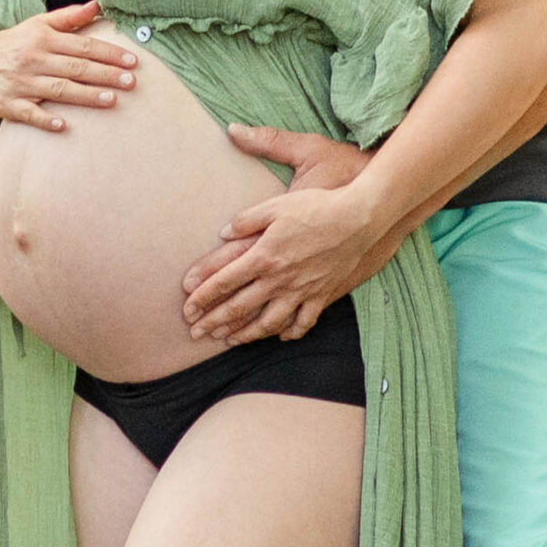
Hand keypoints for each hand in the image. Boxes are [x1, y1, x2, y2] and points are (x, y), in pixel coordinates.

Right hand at [0, 0, 135, 136]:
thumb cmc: (13, 44)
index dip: (108, 53)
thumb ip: (69, 17)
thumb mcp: (37, 25)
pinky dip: (45, 119)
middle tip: (132, 82)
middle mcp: (34, 60)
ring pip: (58, 90)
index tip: (132, 61)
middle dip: (105, 74)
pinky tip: (63, 125)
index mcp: (43, 40)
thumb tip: (98, 5)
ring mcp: (21, 83)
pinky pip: (29, 113)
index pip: (83, 46)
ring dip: (85, 95)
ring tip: (112, 101)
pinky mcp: (9, 104)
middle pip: (75, 68)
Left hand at [182, 125, 403, 342]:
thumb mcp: (276, 205)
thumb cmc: (317, 207)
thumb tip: (223, 233)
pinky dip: (289, 333)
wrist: (359, 219)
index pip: (224, 282)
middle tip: (196, 334)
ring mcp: (301, 292)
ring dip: (245, 335)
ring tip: (229, 341)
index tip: (187, 309)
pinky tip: (279, 336)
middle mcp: (279, 279)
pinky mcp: (321, 296)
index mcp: (263, 255)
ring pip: (267, 322)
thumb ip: (246, 220)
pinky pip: (303, 322)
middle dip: (214, 322)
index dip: (202, 297)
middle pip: (239, 307)